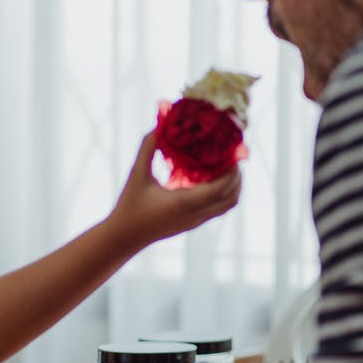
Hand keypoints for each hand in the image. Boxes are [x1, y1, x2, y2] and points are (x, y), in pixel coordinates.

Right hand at [109, 131, 240, 246]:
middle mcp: (195, 214)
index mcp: (184, 203)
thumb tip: (160, 126)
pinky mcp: (193, 223)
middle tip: (232, 156)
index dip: (231, 170)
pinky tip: (210, 177)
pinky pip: (218, 208)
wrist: (125, 236)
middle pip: (231, 197)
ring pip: (227, 205)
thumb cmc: (129, 206)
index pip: (221, 188)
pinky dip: (222, 192)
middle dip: (237, 176)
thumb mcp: (136, 174)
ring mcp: (196, 221)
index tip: (232, 151)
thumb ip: (148, 148)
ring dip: (232, 185)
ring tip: (226, 165)